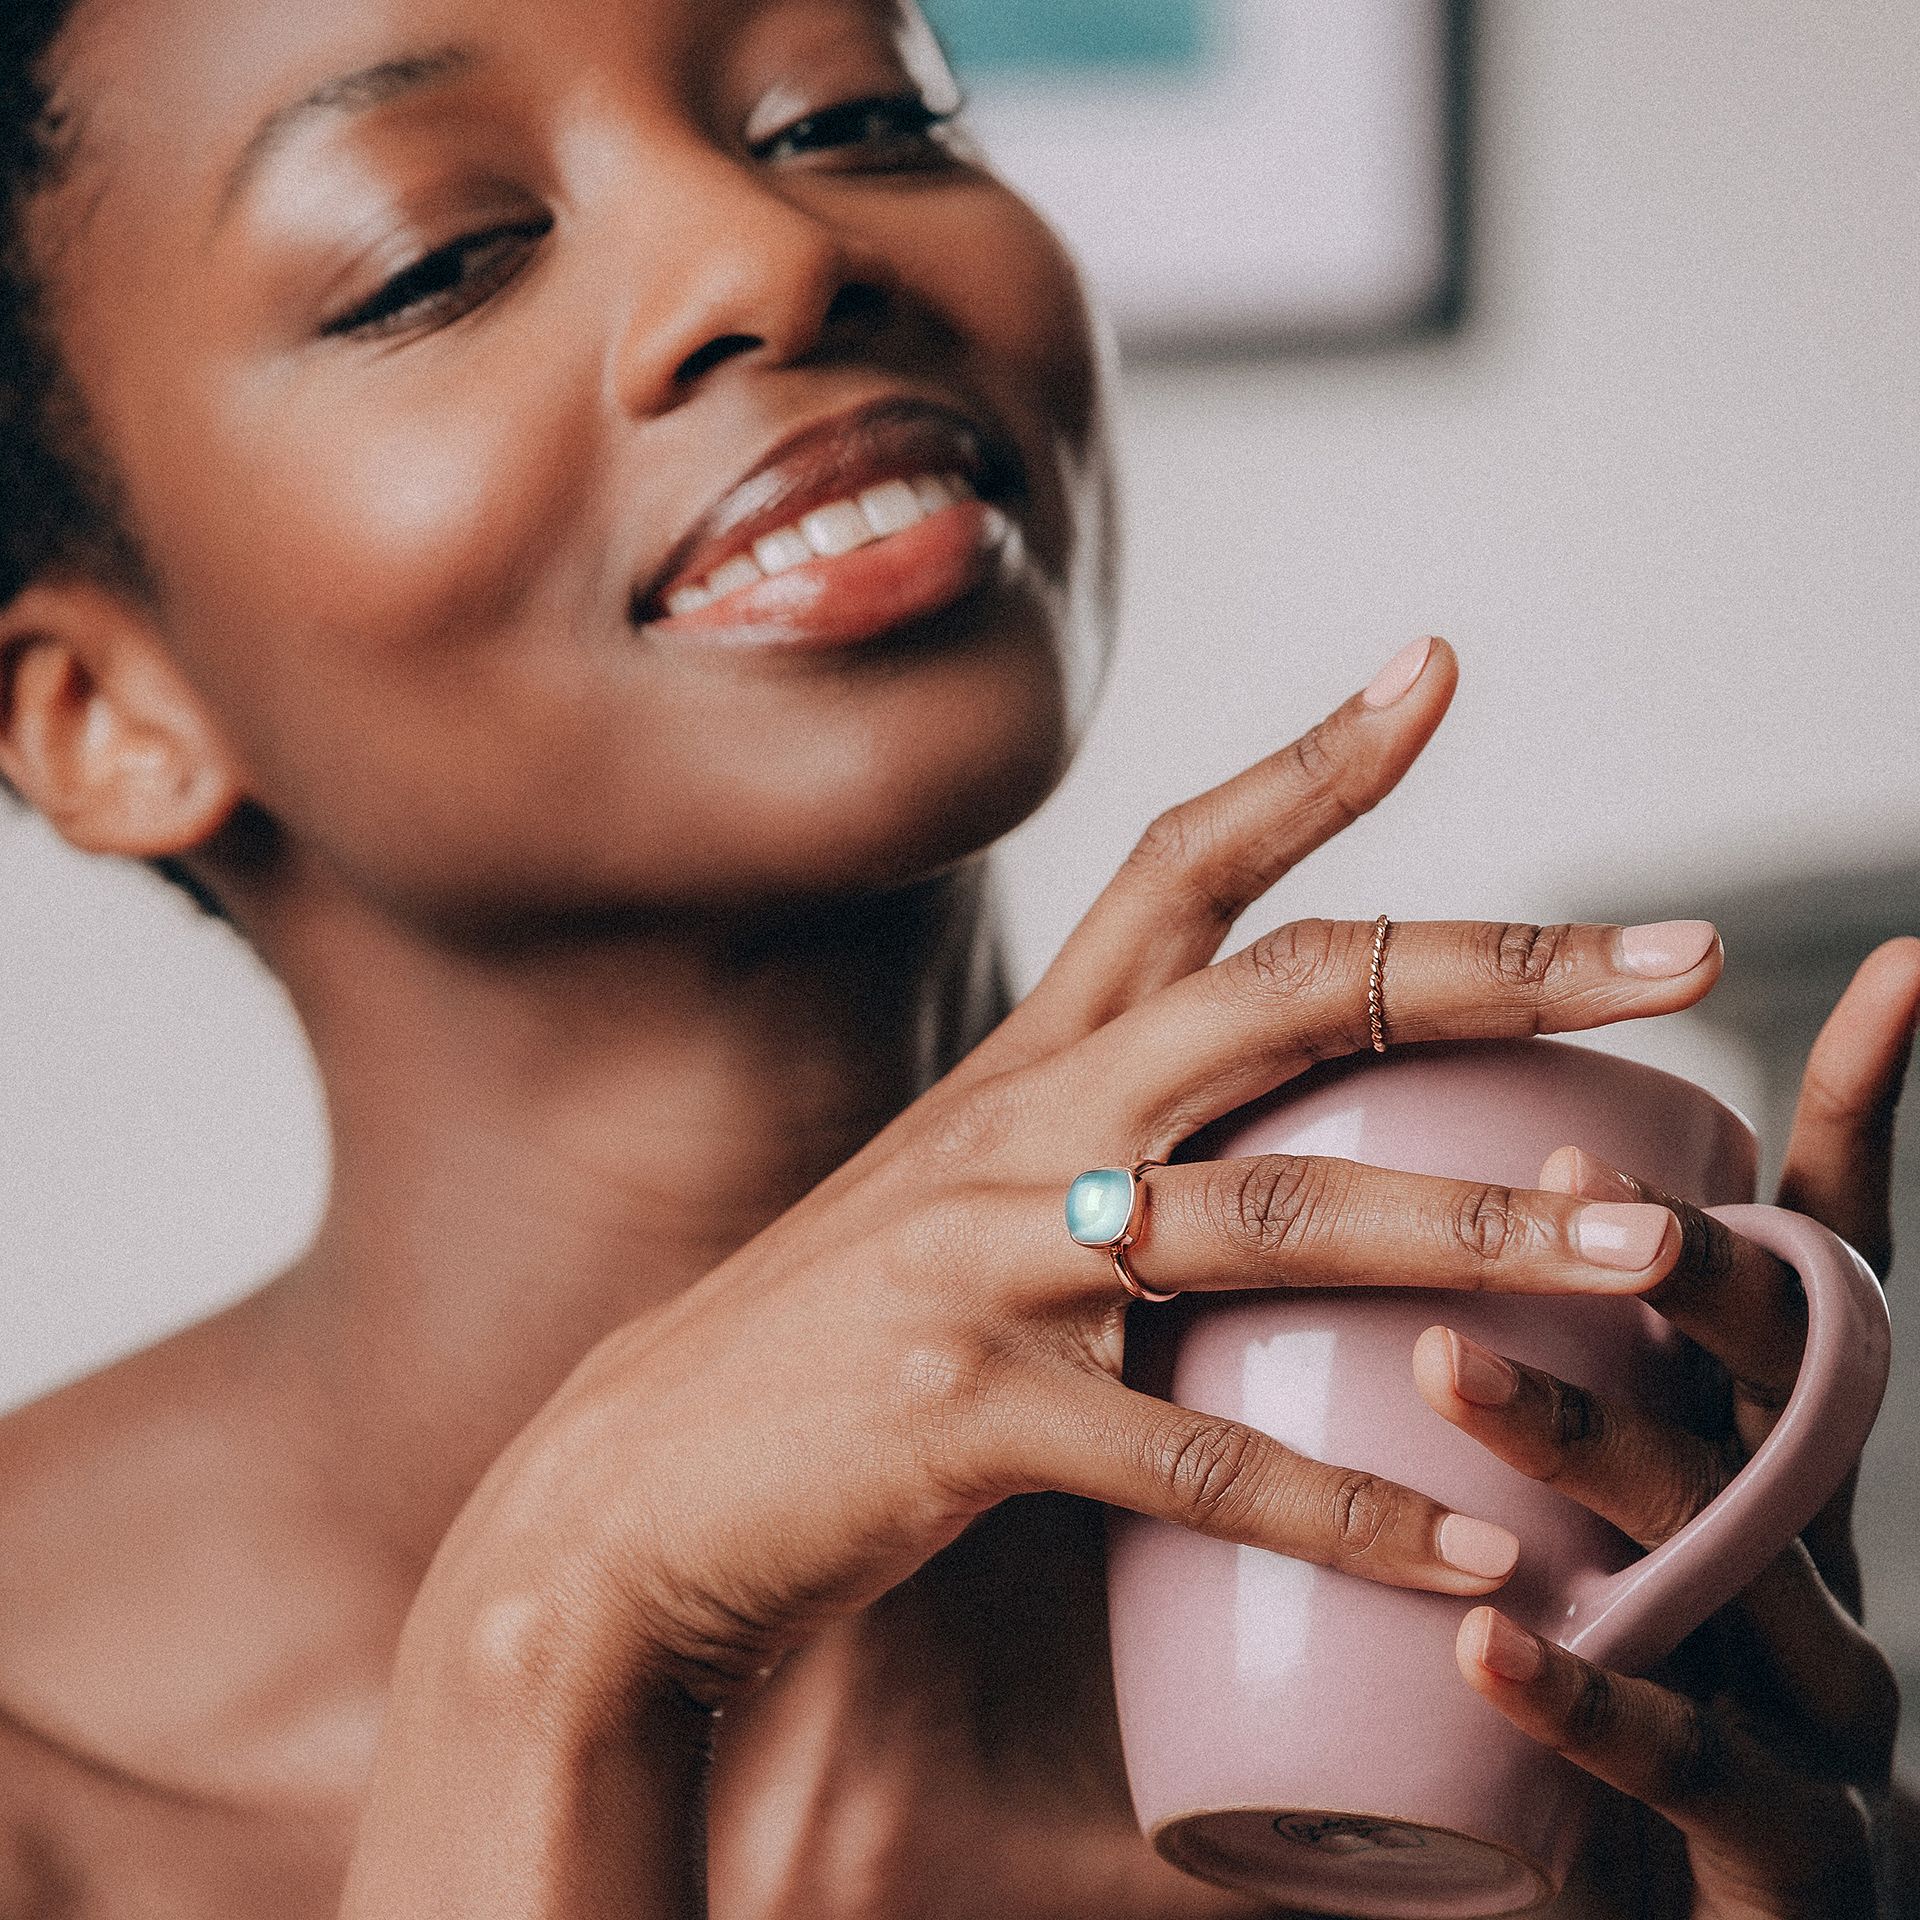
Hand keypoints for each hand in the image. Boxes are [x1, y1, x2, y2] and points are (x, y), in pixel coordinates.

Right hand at [344, 640, 1730, 1912]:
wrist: (625, 1490)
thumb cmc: (821, 1352)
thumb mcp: (955, 1208)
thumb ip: (1094, 1158)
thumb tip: (1262, 1155)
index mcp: (1025, 1068)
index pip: (1179, 866)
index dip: (1313, 760)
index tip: (1436, 669)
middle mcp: (1020, 1129)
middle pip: (1285, 996)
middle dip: (1495, 964)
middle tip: (1685, 950)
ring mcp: (990, 1263)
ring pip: (1275, 1217)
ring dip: (1477, 1231)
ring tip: (1647, 1249)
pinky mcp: (967, 1415)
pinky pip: (1194, 1458)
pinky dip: (1345, 1510)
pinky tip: (1471, 1556)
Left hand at [1419, 938, 1919, 1917]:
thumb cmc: (1666, 1682)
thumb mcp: (1633, 1516)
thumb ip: (1584, 1393)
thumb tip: (1458, 1241)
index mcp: (1771, 1453)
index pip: (1823, 1268)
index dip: (1860, 1120)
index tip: (1897, 966)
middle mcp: (1811, 1546)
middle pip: (1770, 1382)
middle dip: (1689, 1272)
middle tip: (1557, 1181)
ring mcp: (1812, 1692)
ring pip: (1715, 1549)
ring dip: (1587, 1447)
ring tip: (1450, 1365)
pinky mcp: (1781, 1844)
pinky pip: (1679, 1761)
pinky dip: (1583, 1695)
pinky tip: (1483, 1644)